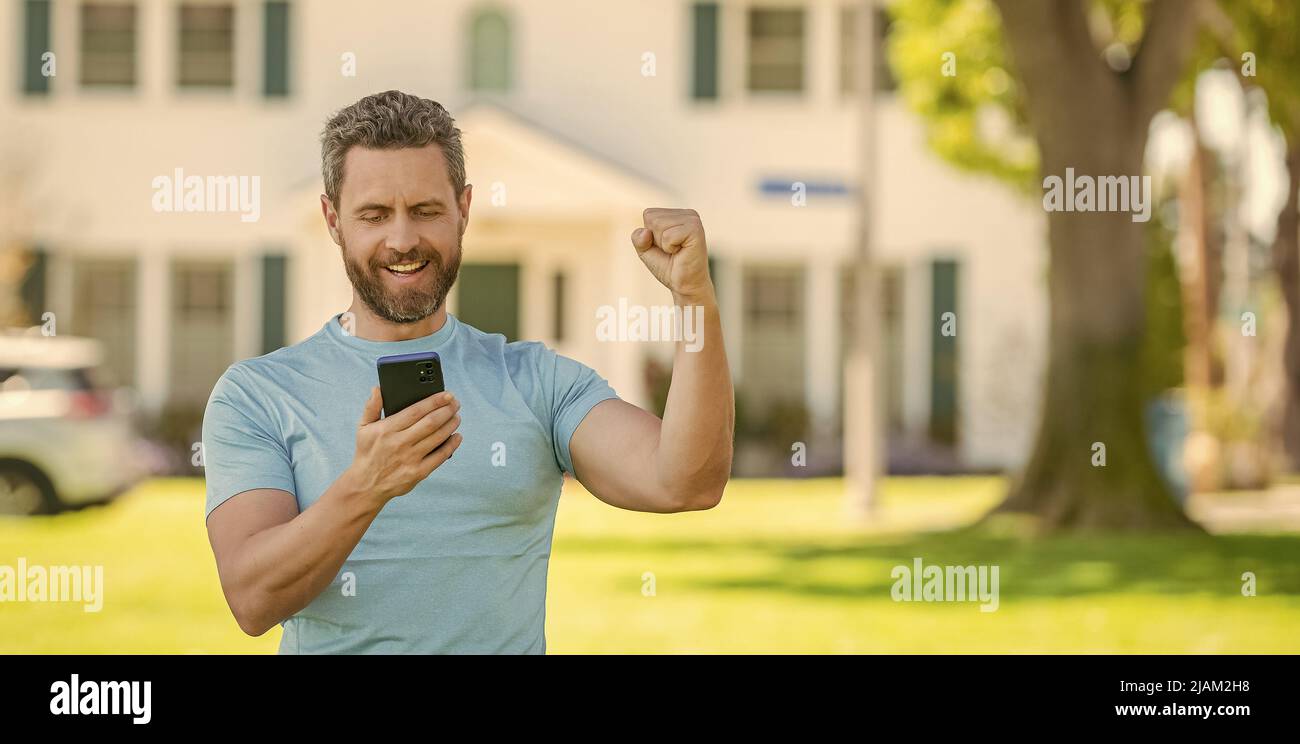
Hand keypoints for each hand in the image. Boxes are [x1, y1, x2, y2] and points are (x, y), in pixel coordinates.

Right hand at [343, 387, 461, 508]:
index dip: (434, 401)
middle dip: (447, 410)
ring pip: (438, 437)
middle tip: (455, 403)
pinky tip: (457, 437)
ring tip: (456, 416)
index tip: (447, 394)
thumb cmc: (368, 452)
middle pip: (431, 422)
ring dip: (451, 425)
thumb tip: (378, 389)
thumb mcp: (363, 428)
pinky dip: (451, 445)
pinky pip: (440, 456)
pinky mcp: (418, 472)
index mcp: (387, 429)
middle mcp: (400, 443)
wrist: (366, 485)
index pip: (416, 411)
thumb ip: (371, 407)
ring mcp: (410, 458)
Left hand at [631, 208, 714, 303]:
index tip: (665, 246)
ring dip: (663, 244)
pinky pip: (668, 235)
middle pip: (652, 218)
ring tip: (677, 251)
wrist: (685, 285)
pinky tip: (682, 252)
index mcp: (678, 214)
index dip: (650, 235)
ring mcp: (693, 220)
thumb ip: (638, 238)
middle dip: (656, 239)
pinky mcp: (696, 230)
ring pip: (658, 225)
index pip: (649, 214)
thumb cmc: (669, 267)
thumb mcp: (646, 251)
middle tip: (672, 251)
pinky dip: (670, 248)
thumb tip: (645, 232)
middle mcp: (688, 214)